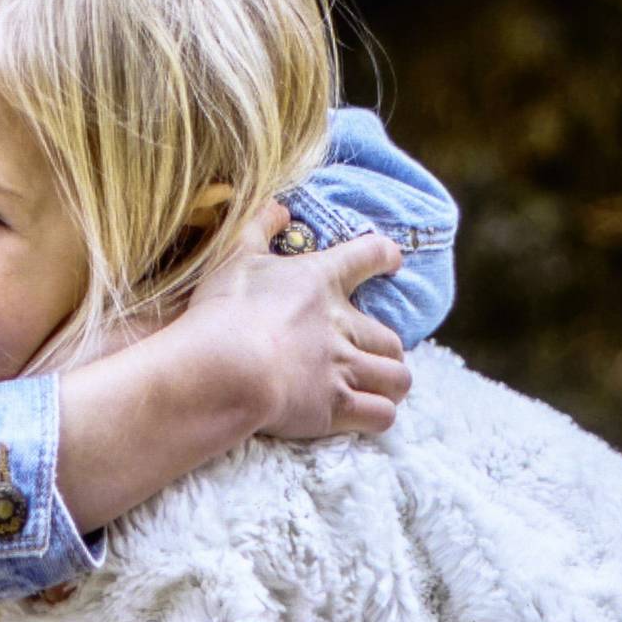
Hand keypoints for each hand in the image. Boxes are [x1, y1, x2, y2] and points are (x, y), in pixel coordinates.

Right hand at [173, 202, 411, 441]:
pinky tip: (367, 415)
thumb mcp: (235, 256)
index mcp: (320, 281)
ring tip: (379, 388)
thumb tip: (278, 207)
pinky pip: (381, 414)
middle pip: (391, 338)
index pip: (367, 256)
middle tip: (372, 355)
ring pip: (397, 378)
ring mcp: (343, 368)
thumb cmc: (225, 309)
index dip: (384, 255)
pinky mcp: (337, 407)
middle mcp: (342, 325)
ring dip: (391, 383)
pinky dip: (379, 415)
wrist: (225, 367)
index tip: (392, 259)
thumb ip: (259, 227)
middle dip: (387, 349)